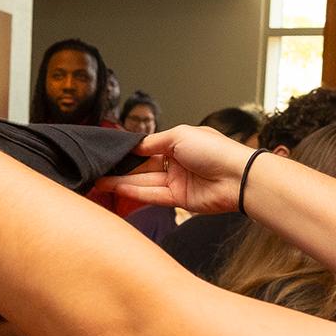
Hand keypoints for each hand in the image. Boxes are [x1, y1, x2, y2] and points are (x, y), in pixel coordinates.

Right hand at [98, 125, 256, 214]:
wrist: (238, 177)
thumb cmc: (214, 150)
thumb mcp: (179, 135)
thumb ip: (153, 142)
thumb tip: (133, 145)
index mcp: (178, 143)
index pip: (147, 148)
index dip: (128, 151)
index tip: (108, 153)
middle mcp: (175, 163)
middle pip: (142, 167)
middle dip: (121, 169)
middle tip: (97, 170)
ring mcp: (177, 182)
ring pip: (144, 182)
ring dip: (122, 182)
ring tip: (99, 182)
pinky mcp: (180, 200)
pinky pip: (153, 195)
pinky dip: (135, 192)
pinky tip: (117, 188)